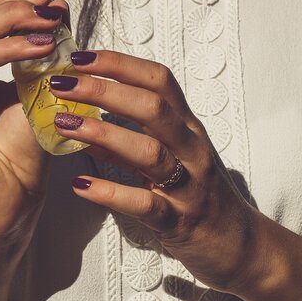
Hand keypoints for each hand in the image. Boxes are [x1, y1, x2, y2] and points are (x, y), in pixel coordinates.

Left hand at [50, 50, 301, 300]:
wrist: (239, 245)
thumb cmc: (199, 194)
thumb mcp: (172, 158)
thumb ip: (131, 140)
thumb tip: (87, 122)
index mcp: (188, 128)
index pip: (159, 81)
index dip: (120, 64)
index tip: (80, 55)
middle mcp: (192, 149)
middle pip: (153, 107)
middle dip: (105, 90)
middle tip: (62, 83)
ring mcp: (189, 186)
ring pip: (150, 152)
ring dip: (103, 134)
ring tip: (63, 125)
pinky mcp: (180, 222)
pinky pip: (146, 205)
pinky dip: (112, 193)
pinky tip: (81, 185)